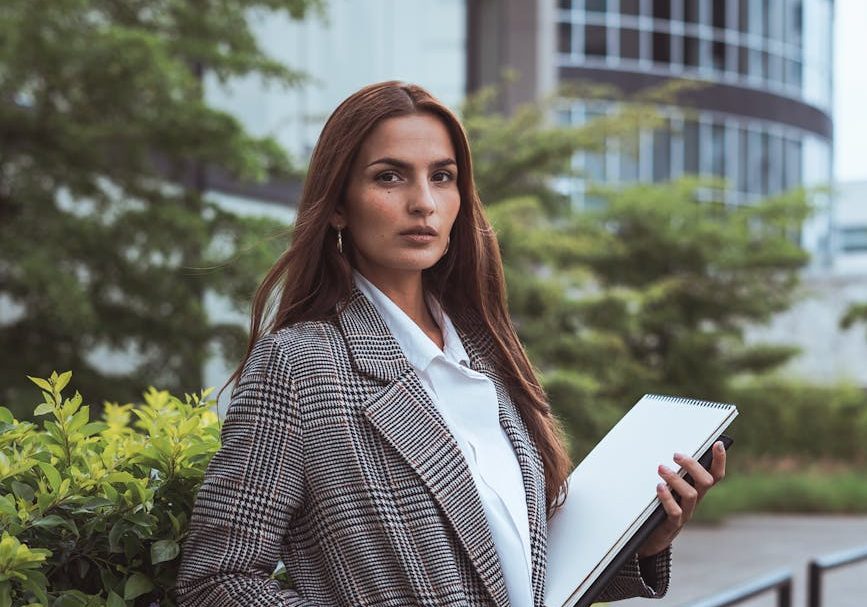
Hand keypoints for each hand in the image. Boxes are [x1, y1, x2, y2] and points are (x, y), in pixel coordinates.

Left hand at [637, 440, 726, 557]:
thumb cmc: (660, 508)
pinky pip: (675, 512)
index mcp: (697, 490)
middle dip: (693, 465)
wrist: (652, 539)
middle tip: (676, 455)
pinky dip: (667, 498)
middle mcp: (695, 501)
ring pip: (691, 495)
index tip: (717, 443)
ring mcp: (686, 513)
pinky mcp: (673, 524)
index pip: (715, 474)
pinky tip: (659, 488)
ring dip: (676, 479)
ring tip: (661, 469)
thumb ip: (672, 473)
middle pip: (706, 482)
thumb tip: (669, 451)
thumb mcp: (669, 489)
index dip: (719, 460)